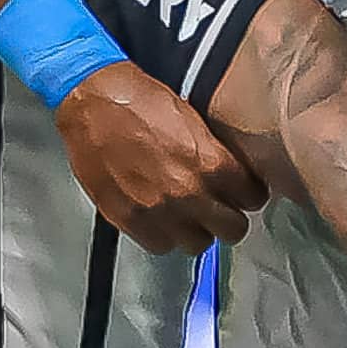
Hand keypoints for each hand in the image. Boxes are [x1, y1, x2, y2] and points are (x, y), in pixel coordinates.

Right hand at [54, 64, 266, 253]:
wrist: (93, 102)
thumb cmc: (138, 100)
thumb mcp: (193, 119)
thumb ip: (214, 154)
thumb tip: (228, 174)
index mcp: (211, 162)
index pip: (253, 197)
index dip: (249, 194)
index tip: (243, 193)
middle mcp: (189, 192)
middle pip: (233, 230)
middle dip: (230, 218)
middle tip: (221, 209)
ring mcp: (159, 211)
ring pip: (198, 244)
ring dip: (197, 231)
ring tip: (189, 217)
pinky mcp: (130, 220)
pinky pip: (161, 246)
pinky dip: (164, 236)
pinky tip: (161, 220)